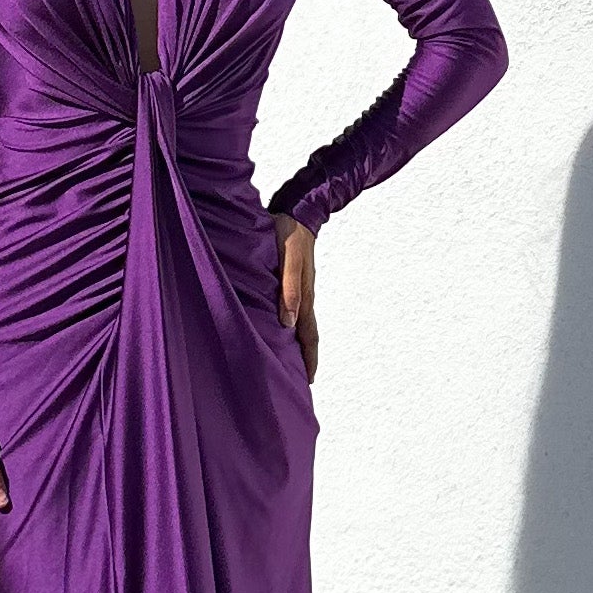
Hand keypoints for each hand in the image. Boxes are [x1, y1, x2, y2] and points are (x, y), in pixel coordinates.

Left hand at [272, 214, 318, 383]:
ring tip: (293, 362)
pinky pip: (295, 310)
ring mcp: (301, 289)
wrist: (297, 211)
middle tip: (302, 381)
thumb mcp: (288, 260)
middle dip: (306, 358)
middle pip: (308, 334)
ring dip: (299, 344)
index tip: (309, 381)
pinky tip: (283, 330)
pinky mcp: (294, 281)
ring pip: (301, 323)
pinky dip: (292, 326)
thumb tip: (288, 323)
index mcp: (305, 296)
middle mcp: (305, 296)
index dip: (309, 358)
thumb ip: (288, 289)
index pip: (309, 335)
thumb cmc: (289, 234)